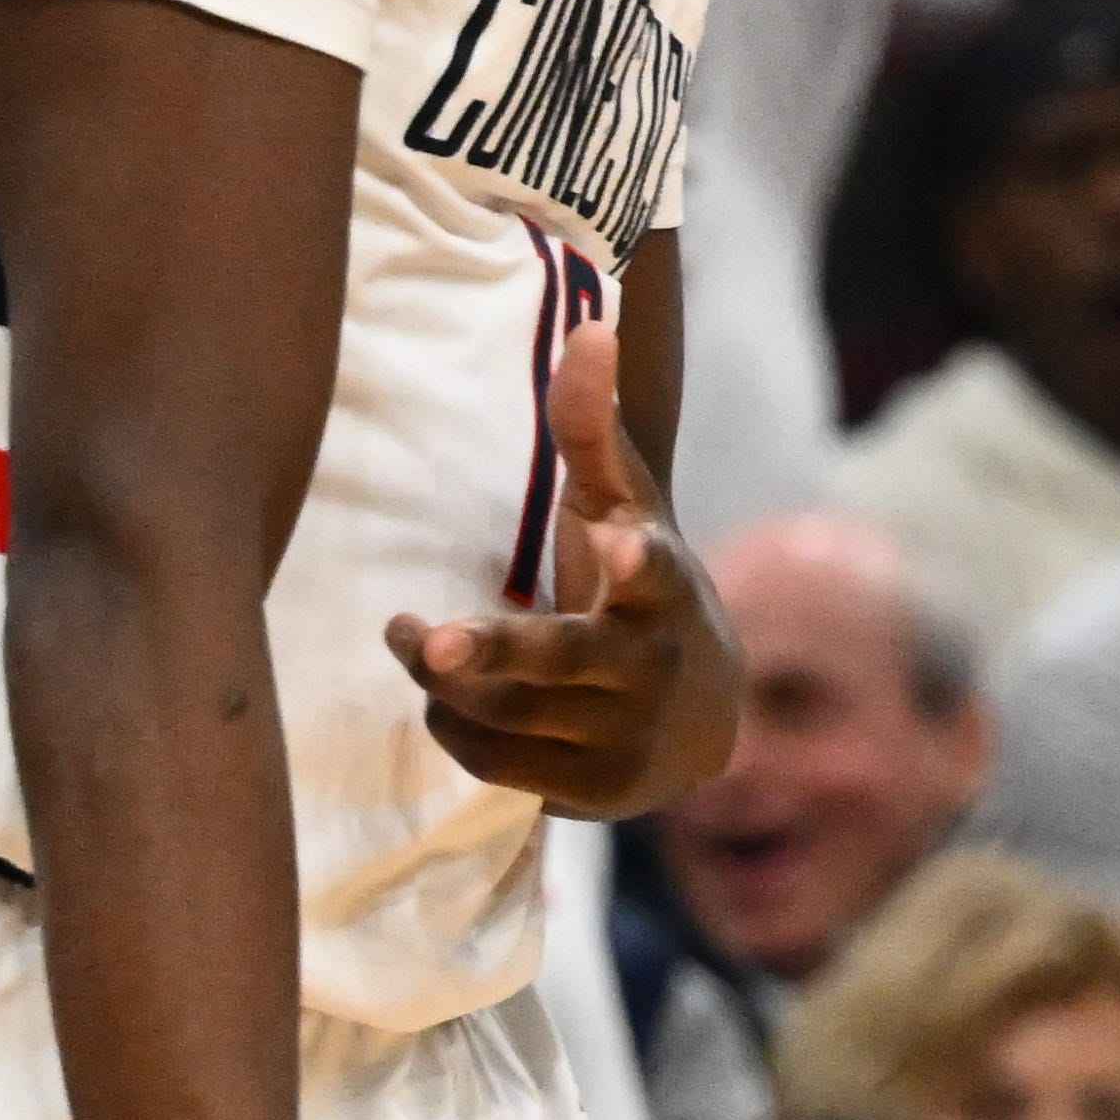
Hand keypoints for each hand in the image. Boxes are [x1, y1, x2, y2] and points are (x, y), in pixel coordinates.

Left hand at [389, 320, 734, 814]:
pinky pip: (491, 759)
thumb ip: (594, 428)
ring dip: (443, 675)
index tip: (618, 545)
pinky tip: (452, 696)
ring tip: (416, 638)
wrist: (703, 717)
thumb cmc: (642, 587)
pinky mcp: (590, 794)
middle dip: (493, 650)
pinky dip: (457, 724)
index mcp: (663, 591)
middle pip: (560, 661)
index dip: (636, 563)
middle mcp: (648, 670)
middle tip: (425, 637)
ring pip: (504, 711)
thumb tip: (589, 325)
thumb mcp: (629, 507)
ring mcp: (622, 739)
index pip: (655, 574)